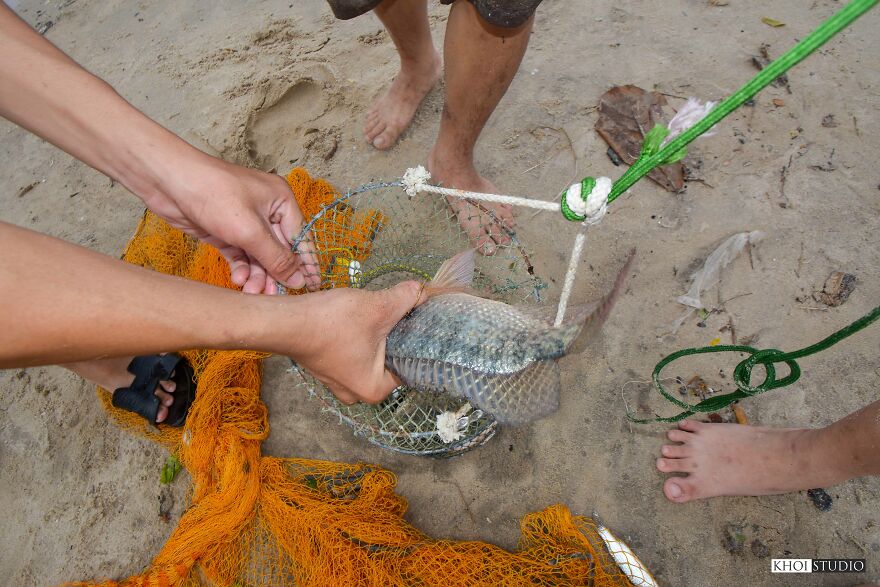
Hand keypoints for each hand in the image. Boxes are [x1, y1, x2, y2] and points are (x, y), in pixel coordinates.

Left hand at [142, 154, 320, 293]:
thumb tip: (300, 279)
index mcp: (281, 201)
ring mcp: (245, 222)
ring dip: (256, 275)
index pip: (300, 238)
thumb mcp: (250, 231)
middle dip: (274, 274)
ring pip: (259, 256)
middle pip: (279, 251)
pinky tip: (237, 280)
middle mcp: (267, 211)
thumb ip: (276, 258)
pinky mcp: (225, 232)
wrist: (167, 181)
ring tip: (249, 291)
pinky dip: (241, 268)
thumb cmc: (213, 194)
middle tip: (271, 297)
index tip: (312, 288)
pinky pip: (240, 255)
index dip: (306, 264)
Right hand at [290, 281, 423, 403]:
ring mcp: (338, 383)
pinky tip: (354, 321)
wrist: (287, 321)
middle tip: (394, 315)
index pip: (409, 366)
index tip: (415, 320)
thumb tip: (422, 290)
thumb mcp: (378, 306)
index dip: (414, 340)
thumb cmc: (331, 323)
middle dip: (392, 338)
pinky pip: (351, 355)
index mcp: (375, 389)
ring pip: (369, 358)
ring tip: (373, 316)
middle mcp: (356, 393)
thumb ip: (406, 299)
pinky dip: (355, 339)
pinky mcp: (326, 368)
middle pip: (389, 362)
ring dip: (373, 337)